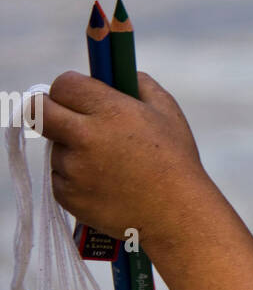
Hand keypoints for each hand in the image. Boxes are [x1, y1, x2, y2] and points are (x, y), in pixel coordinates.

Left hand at [39, 71, 208, 251]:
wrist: (177, 216)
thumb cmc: (176, 160)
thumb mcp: (167, 111)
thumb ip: (138, 82)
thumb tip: (115, 73)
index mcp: (109, 111)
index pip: (63, 84)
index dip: (69, 88)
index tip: (76, 95)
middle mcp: (85, 138)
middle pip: (38, 111)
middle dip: (48, 110)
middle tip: (64, 117)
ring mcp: (74, 170)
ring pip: (54, 148)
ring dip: (70, 150)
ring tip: (106, 164)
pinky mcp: (68, 197)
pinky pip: (59, 178)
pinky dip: (74, 179)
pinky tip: (104, 183)